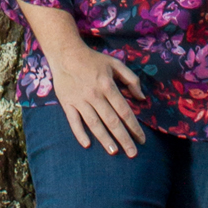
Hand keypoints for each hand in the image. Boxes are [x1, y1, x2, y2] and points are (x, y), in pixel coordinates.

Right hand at [46, 38, 145, 152]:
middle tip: (132, 153)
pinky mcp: (67, 103)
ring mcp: (80, 100)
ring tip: (114, 152)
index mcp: (108, 85)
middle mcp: (95, 95)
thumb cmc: (93, 60)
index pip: (124, 110)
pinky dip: (79, 133)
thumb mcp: (116, 64)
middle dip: (123, 138)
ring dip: (105, 139)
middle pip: (112, 121)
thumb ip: (131, 79)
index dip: (134, 126)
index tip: (142, 139)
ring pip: (94, 123)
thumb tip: (141, 98)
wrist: (66, 54)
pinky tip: (87, 144)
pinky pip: (74, 121)